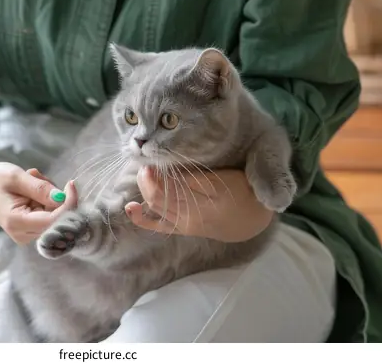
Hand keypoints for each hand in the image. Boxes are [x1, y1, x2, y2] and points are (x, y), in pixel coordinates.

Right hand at [0, 161, 77, 244]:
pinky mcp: (30, 228)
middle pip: (57, 217)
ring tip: (29, 180)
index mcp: (17, 223)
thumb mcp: (16, 177)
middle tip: (35, 175)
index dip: (68, 203)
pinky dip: (44, 197)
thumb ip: (40, 189)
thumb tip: (64, 198)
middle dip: (53, 194)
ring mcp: (27, 233)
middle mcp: (24, 234)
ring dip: (48, 193)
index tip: (71, 184)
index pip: (54, 220)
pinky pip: (48, 212)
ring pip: (54, 213)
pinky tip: (29, 188)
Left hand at [125, 167, 272, 241]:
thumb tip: (172, 167)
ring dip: (145, 188)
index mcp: (203, 199)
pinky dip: (142, 218)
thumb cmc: (239, 190)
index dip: (159, 170)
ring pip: (156, 205)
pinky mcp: (181, 228)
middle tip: (146, 159)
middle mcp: (190, 214)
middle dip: (148, 177)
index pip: (172, 184)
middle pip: (159, 195)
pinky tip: (130, 208)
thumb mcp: (223, 178)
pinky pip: (159, 225)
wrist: (250, 219)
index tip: (153, 152)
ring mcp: (184, 223)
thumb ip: (197, 175)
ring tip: (143, 171)